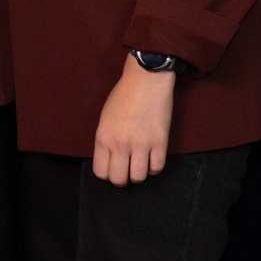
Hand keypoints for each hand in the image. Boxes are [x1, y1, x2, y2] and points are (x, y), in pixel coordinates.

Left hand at [92, 55, 174, 185]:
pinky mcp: (160, 142)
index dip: (106, 173)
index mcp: (103, 138)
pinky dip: (154, 167)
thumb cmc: (122, 97)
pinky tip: (151, 159)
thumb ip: (106, 140)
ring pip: (139, 178)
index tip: (112, 168)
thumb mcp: (104, 119)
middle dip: (122, 179)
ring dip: (139, 174)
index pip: (101, 172)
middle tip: (125, 170)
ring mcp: (141, 144)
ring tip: (139, 164)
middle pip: (119, 179)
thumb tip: (110, 160)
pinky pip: (157, 168)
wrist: (145, 81)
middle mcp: (120, 144)